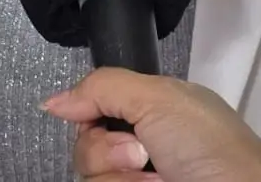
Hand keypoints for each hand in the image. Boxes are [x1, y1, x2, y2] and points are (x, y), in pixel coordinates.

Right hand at [46, 70, 260, 181]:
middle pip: (84, 149)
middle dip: (104, 152)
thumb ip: (103, 88)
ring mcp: (138, 181)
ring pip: (91, 179)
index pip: (92, 110)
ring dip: (119, 179)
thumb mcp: (159, 98)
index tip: (101, 120)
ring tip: (154, 181)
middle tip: (142, 155)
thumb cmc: (208, 146)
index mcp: (151, 111)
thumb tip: (52, 102)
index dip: (88, 115)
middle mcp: (141, 148)